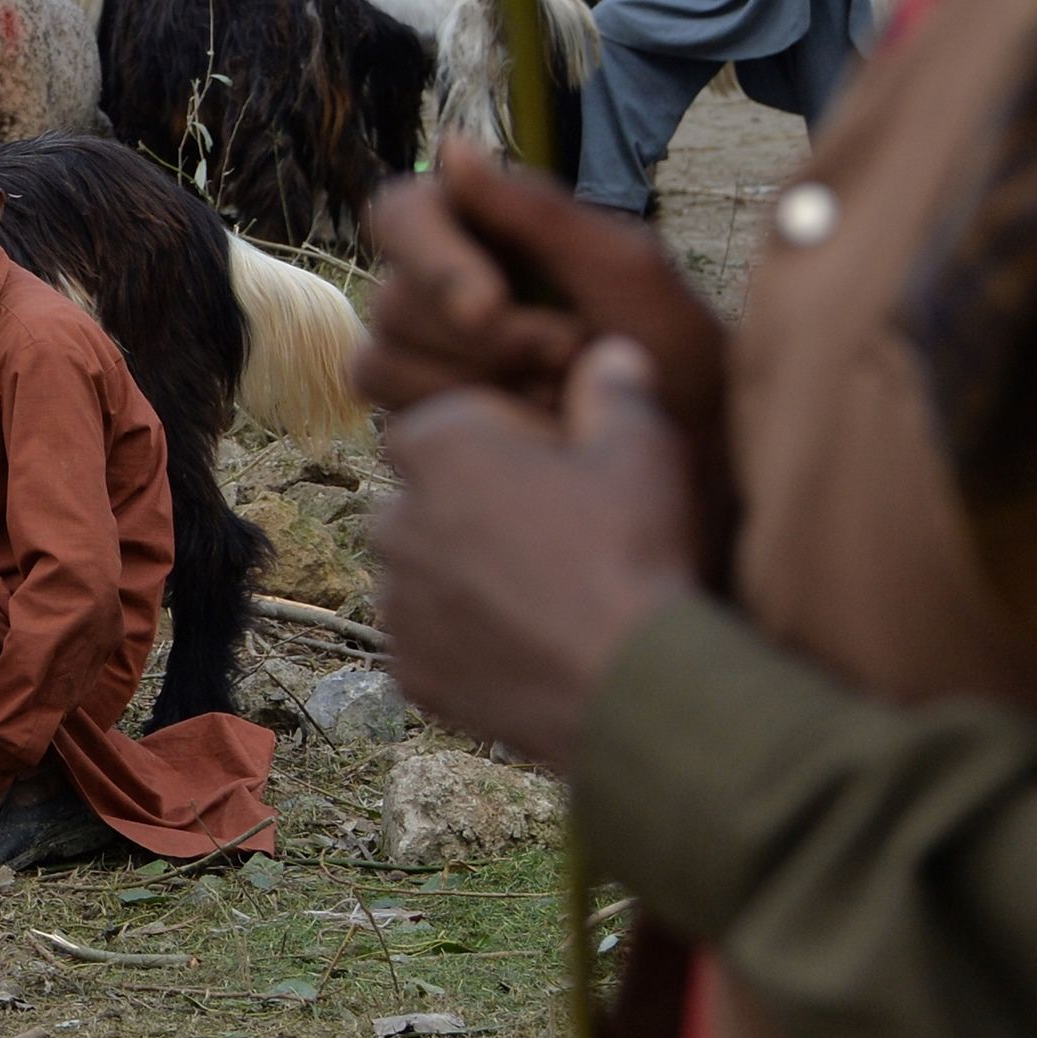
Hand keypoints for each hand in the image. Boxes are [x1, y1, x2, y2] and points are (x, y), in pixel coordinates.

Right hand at [364, 146, 734, 558]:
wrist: (703, 455)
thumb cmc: (678, 350)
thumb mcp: (623, 269)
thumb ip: (536, 209)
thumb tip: (450, 145)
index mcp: (484, 230)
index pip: (401, 213)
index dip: (431, 258)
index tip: (489, 309)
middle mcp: (442, 289)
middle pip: (394, 299)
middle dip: (484, 341)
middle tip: (571, 356)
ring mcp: (429, 358)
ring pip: (382, 361)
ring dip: (474, 386)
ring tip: (560, 396)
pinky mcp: (428, 418)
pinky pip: (399, 418)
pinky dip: (466, 427)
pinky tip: (533, 432)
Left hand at [374, 338, 699, 767]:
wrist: (631, 685)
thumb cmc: (634, 550)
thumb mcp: (642, 447)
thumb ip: (615, 389)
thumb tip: (609, 352)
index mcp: (436, 447)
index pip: (450, 424)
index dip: (510, 442)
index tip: (563, 468)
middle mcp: (394, 519)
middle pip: (431, 499)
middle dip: (478, 510)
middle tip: (557, 538)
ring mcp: (397, 602)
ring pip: (427, 574)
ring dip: (468, 578)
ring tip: (547, 597)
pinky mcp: (410, 669)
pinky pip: (433, 643)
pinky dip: (468, 643)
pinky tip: (529, 646)